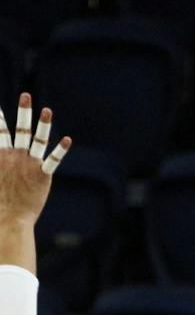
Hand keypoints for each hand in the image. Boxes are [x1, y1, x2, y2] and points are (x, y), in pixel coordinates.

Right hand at [0, 93, 69, 224]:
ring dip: (43, 124)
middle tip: (26, 95)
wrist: (8, 219)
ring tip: (47, 110)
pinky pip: (53, 159)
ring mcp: (29, 164)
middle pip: (19, 129)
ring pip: (37, 139)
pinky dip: (60, 149)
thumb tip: (0, 151)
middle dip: (23, 111)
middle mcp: (14, 156)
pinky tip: (68, 139)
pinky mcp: (42, 175)